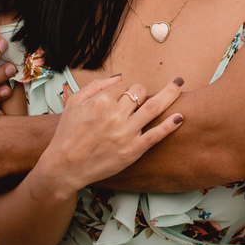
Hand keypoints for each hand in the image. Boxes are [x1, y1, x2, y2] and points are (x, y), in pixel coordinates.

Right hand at [37, 75, 185, 198]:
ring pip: (153, 107)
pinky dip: (169, 125)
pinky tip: (180, 117)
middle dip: (141, 91)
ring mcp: (126, 133)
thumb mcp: (74, 103)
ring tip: (180, 85)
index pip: (123, 87)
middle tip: (141, 96)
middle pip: (139, 93)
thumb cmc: (67, 134)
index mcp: (101, 101)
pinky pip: (156, 135)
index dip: (122, 91)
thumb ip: (96, 86)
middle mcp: (116, 115)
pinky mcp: (133, 150)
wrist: (65, 167)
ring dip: (170, 94)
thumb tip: (120, 77)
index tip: (119, 98)